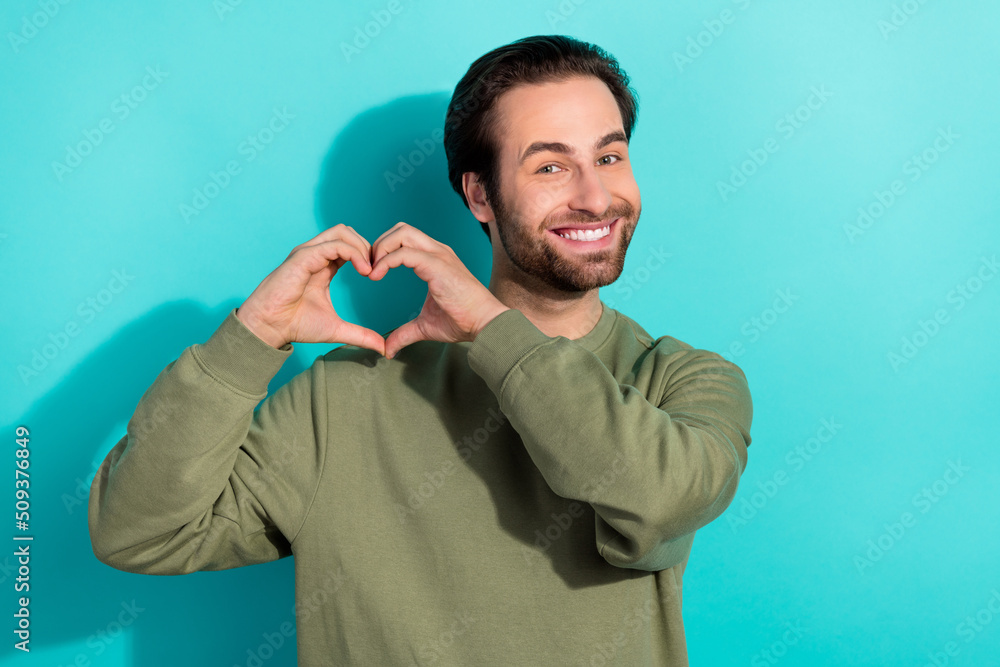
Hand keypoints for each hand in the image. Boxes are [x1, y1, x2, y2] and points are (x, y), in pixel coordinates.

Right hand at [236, 225, 386, 354]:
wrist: (269, 328)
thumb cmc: (296, 325)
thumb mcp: (336, 329)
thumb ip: (360, 335)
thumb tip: (383, 348)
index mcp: (323, 265)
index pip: (349, 245)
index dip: (366, 255)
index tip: (377, 275)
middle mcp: (315, 255)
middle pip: (347, 232)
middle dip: (367, 246)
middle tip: (376, 269)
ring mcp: (308, 253)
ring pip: (341, 232)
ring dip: (361, 247)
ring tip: (370, 269)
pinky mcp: (303, 257)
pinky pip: (333, 245)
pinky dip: (353, 253)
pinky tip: (363, 270)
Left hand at [368, 222, 509, 358]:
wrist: (485, 324)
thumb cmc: (462, 322)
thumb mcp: (425, 327)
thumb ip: (404, 333)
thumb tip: (388, 349)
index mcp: (435, 259)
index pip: (404, 239)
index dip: (384, 251)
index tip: (372, 273)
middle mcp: (437, 251)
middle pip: (400, 229)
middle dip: (379, 244)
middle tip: (369, 269)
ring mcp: (438, 255)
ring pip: (401, 233)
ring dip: (381, 248)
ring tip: (372, 271)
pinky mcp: (437, 265)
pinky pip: (404, 253)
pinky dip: (386, 261)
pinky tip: (376, 276)